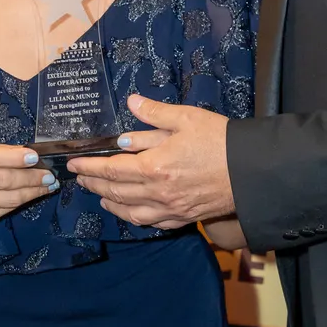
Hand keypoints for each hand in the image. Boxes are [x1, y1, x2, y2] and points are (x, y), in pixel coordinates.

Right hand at [0, 141, 56, 225]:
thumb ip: (1, 152)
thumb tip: (30, 154)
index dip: (14, 158)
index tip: (35, 158)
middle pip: (4, 180)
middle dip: (32, 178)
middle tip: (50, 175)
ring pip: (10, 198)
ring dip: (33, 192)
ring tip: (48, 185)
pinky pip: (7, 209)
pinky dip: (24, 201)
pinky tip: (33, 194)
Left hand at [70, 95, 233, 228]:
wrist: (253, 172)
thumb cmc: (221, 141)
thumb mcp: (187, 118)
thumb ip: (155, 113)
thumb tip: (132, 104)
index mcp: (155, 167)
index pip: (111, 169)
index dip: (89, 167)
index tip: (74, 164)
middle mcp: (158, 192)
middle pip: (115, 192)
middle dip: (94, 185)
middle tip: (81, 179)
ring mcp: (171, 209)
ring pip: (130, 212)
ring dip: (110, 204)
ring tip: (100, 196)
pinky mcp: (184, 217)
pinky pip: (152, 223)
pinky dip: (134, 218)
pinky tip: (131, 212)